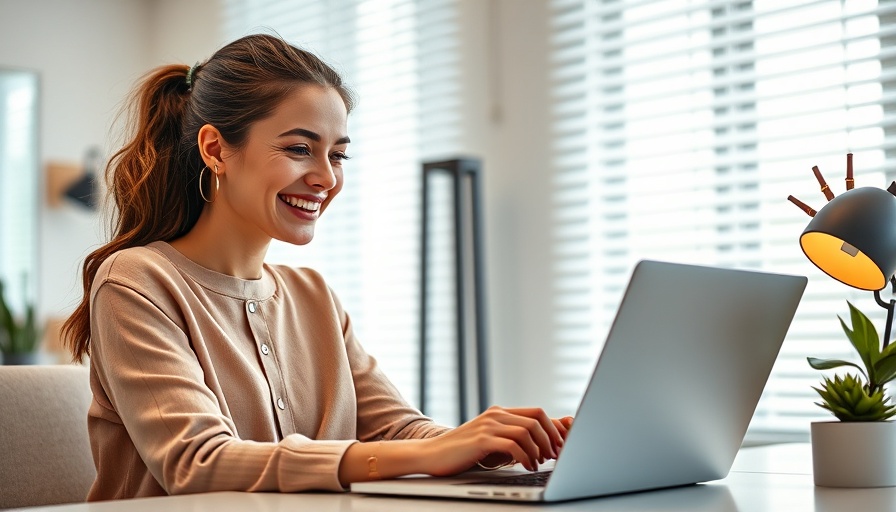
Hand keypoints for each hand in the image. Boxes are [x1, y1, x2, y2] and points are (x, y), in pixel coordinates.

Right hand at [420, 406, 573, 475]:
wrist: (431, 454)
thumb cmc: (462, 452)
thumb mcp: (490, 441)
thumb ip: (510, 439)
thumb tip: (540, 447)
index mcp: (500, 412)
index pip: (537, 412)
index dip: (553, 428)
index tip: (560, 446)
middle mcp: (496, 414)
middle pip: (537, 419)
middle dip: (551, 439)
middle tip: (554, 456)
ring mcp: (488, 425)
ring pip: (527, 431)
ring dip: (539, 449)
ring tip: (538, 464)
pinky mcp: (482, 439)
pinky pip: (513, 445)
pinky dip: (526, 457)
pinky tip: (527, 466)